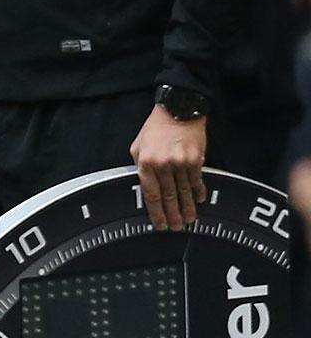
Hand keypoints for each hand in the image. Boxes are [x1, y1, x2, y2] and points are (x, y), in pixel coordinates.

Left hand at [131, 105, 205, 230]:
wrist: (178, 110)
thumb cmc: (156, 128)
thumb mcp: (138, 145)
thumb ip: (139, 165)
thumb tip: (144, 184)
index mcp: (145, 163)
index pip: (150, 193)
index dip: (155, 211)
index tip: (159, 224)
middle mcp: (163, 165)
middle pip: (168, 196)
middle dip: (171, 214)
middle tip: (175, 227)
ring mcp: (180, 162)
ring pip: (184, 191)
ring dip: (187, 207)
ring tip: (188, 220)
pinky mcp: (196, 159)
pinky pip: (197, 180)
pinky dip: (198, 192)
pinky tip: (199, 201)